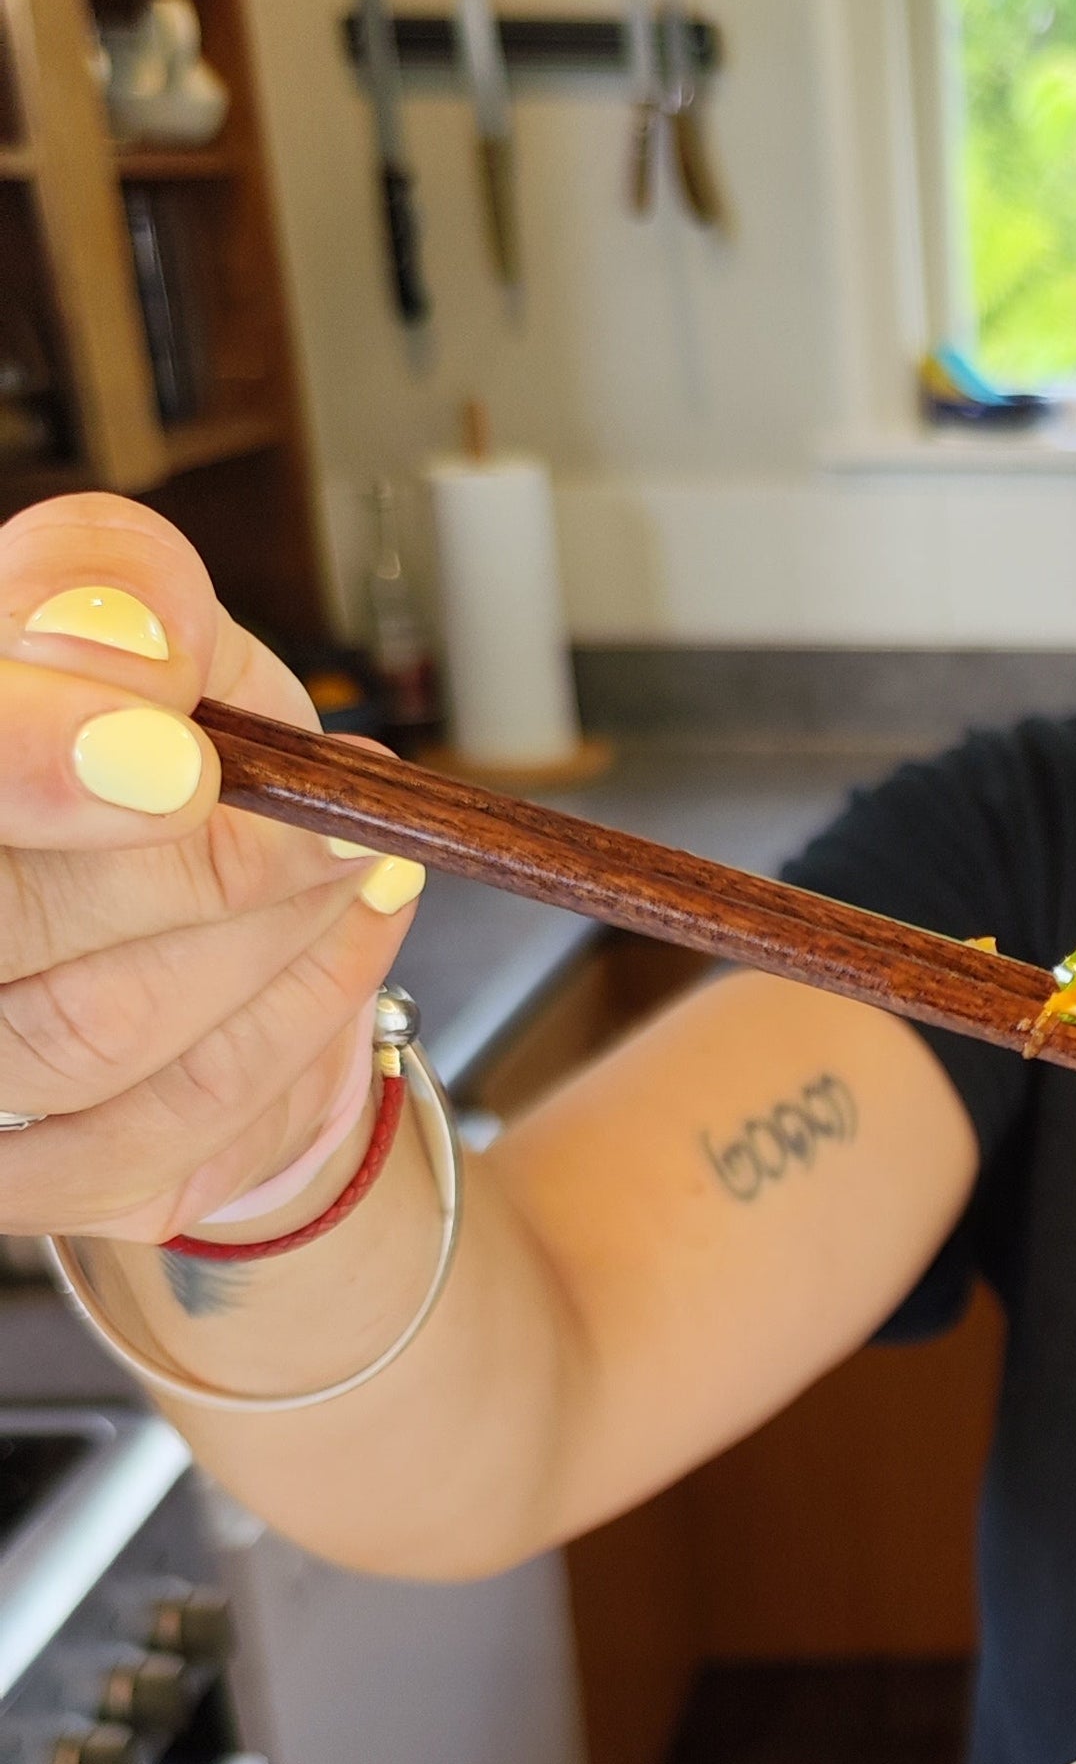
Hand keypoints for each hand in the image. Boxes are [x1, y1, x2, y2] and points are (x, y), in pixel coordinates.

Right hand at [0, 497, 422, 1244]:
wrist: (182, 870)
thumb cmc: (137, 726)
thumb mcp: (134, 613)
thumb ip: (112, 588)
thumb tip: (129, 653)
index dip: (34, 765)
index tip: (182, 765)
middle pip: (14, 927)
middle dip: (210, 873)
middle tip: (338, 819)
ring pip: (104, 1036)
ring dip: (274, 943)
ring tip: (355, 861)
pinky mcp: (31, 1175)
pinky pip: (170, 1130)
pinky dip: (294, 1022)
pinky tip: (343, 937)